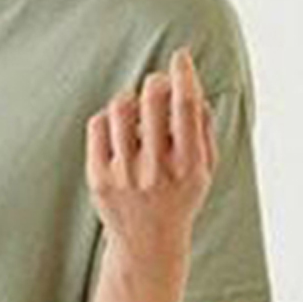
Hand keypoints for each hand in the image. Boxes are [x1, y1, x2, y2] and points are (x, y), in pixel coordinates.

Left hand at [85, 46, 217, 268]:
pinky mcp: (99, 179)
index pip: (186, 106)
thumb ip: (204, 128)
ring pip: (121, 106)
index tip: (180, 57)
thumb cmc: (179, 198)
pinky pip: (98, 124)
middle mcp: (156, 170)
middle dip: (156, 82)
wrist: (147, 244)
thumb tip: (192, 85)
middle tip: (157, 87)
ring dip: (130, 98)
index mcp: (188, 166)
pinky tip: (118, 131)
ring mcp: (125, 175)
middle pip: (153, 98)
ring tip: (136, 111)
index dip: (184, 73)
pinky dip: (109, 118)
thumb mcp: (204, 170)